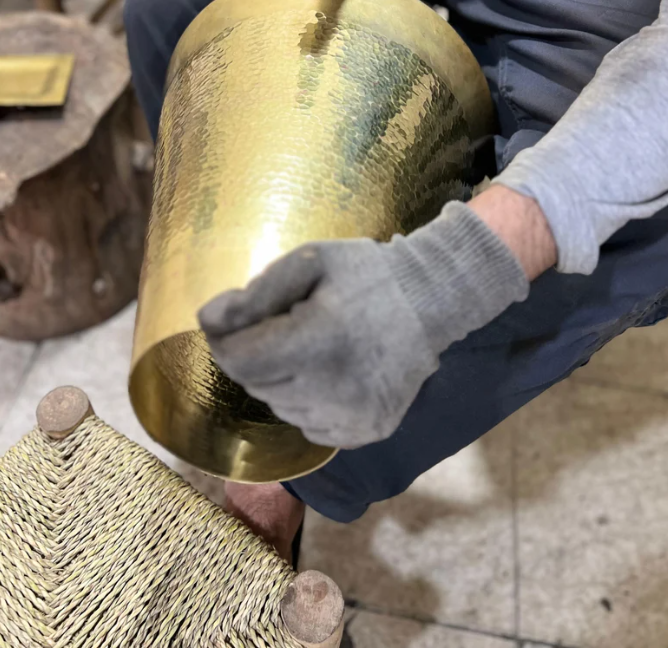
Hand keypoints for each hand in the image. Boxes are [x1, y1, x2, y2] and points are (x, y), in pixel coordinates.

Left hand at [199, 197, 532, 449]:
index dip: (227, 341)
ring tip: (312, 348)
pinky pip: (308, 425)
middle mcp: (335, 388)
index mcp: (320, 340)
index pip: (239, 360)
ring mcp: (353, 417)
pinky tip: (331, 373)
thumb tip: (207, 321)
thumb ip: (256, 293)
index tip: (235, 323)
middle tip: (285, 328)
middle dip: (257, 357)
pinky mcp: (366, 433)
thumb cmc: (365, 275)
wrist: (432, 301)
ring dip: (282, 380)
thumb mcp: (310, 262)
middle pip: (256, 384)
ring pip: (280, 407)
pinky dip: (307, 400)